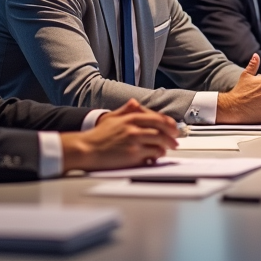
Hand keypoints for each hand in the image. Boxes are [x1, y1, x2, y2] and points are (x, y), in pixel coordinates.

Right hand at [60, 99, 178, 172]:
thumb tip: (135, 103)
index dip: (169, 123)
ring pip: (159, 143)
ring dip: (165, 147)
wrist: (86, 149)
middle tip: (175, 141)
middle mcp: (134, 128)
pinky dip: (156, 156)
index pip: (158, 118)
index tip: (174, 128)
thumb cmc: (97, 136)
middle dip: (171, 137)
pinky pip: (152, 156)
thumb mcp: (111, 117)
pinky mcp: (133, 155)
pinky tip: (155, 157)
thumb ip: (125, 110)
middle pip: (162, 130)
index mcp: (131, 117)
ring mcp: (134, 141)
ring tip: (165, 150)